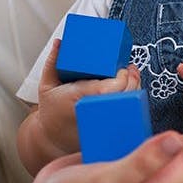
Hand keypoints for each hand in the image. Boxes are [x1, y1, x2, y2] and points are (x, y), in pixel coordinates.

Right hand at [33, 38, 142, 155]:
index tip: (124, 67)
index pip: (113, 86)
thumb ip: (53, 62)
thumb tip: (60, 42)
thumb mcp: (46, 85)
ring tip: (131, 79)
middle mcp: (95, 110)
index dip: (124, 76)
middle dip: (133, 79)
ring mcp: (103, 122)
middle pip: (127, 94)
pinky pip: (127, 117)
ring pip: (130, 106)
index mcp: (80, 96)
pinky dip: (132, 105)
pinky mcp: (108, 130)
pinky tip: (131, 95)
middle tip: (130, 69)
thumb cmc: (51, 111)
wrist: (52, 140)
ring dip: (135, 90)